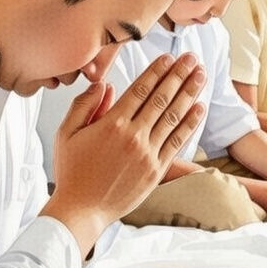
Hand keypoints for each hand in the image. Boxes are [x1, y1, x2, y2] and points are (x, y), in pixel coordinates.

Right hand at [44, 54, 205, 255]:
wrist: (81, 210)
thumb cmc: (71, 171)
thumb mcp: (66, 133)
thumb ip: (83, 105)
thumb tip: (105, 85)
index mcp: (111, 124)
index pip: (140, 89)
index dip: (157, 71)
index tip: (169, 57)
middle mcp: (133, 136)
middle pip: (161, 98)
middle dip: (179, 75)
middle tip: (191, 58)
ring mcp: (147, 154)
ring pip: (173, 116)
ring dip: (189, 93)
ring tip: (201, 75)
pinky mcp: (156, 170)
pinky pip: (177, 142)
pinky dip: (190, 123)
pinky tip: (199, 108)